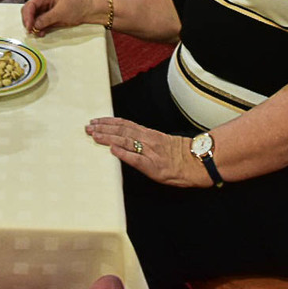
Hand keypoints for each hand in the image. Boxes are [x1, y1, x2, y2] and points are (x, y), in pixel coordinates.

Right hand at [21, 0, 96, 35]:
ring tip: (37, 33)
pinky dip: (39, 29)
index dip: (27, 16)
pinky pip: (40, 24)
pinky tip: (41, 33)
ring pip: (33, 19)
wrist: (88, 10)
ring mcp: (45, 10)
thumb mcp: (61, 12)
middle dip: (28, 22)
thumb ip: (46, 18)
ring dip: (33, 27)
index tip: (29, 26)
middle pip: (29, 12)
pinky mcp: (49, 18)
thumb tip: (35, 25)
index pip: (30, 5)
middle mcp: (43, 2)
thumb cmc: (77, 5)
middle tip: (31, 31)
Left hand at [84, 116, 208, 186]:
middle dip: (103, 128)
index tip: (96, 121)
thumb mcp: (162, 143)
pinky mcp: (154, 167)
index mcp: (150, 134)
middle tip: (88, 127)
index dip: (109, 122)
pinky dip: (124, 154)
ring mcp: (151, 153)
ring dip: (108, 138)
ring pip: (126, 142)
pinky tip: (113, 150)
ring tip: (94, 135)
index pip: (125, 124)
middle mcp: (149, 140)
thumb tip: (126, 140)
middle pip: (122, 131)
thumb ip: (145, 140)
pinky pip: (137, 159)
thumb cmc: (182, 156)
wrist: (199, 163)